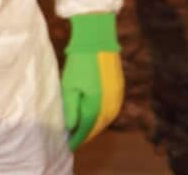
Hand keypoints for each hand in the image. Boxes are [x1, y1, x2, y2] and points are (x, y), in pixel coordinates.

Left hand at [60, 12, 123, 149]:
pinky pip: (110, 110)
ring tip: (82, 130)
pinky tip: (94, 116)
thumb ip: (71, 109)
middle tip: (74, 140)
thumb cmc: (79, 63)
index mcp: (96, 106)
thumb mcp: (69, 86)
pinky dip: (101, 117)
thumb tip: (72, 128)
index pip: (86, 130)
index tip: (68, 146)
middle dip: (85, 135)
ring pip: (105, 120)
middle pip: (97, 127)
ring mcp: (117, 98)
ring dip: (94, 127)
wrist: (98, 41)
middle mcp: (110, 106)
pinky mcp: (119, 90)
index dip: (76, 139)